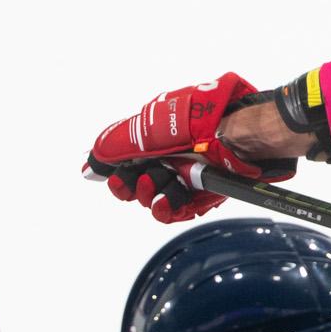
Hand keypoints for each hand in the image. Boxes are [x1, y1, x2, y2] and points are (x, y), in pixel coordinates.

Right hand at [84, 74, 296, 221]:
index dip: (117, 175)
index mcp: (155, 138)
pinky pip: (179, 210)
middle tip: (142, 180)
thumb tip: (88, 167)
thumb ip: (118, 145)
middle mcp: (169, 157)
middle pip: (137, 185)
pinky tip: (167, 205)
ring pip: (155, 201)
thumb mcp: (151, 128)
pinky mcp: (204, 192)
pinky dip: (169, 210)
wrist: (242, 135)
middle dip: (133, 186)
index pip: (125, 163)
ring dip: (151, 197)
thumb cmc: (201, 121)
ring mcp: (186, 176)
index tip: (115, 178)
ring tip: (159, 186)